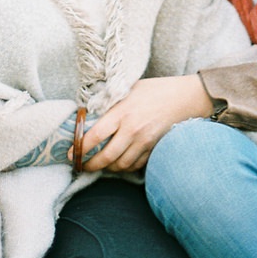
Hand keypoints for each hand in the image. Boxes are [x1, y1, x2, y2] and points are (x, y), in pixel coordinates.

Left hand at [80, 76, 214, 173]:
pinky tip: (119, 162)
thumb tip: (91, 113)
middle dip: (90, 166)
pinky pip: (135, 165)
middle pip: (106, 156)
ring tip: (100, 164)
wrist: (184, 98)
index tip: (72, 153)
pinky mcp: (154, 148)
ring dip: (108, 168)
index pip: (95, 135)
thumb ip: (112, 103)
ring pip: (121, 165)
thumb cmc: (155, 90)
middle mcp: (132, 129)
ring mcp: (144, 141)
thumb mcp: (129, 89)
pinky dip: (125, 167)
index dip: (80, 148)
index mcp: (122, 112)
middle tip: (82, 166)